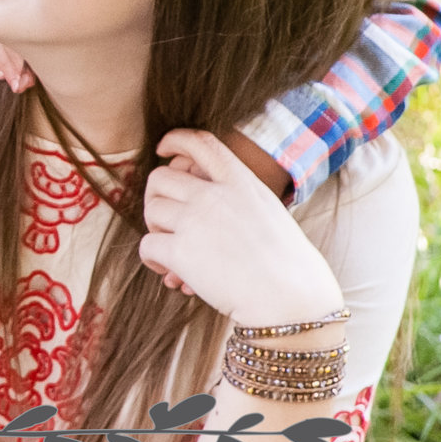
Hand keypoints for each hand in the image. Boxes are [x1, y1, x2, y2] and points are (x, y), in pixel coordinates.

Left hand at [135, 129, 343, 326]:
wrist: (293, 301)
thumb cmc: (290, 266)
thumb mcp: (269, 212)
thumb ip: (238, 197)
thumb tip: (200, 200)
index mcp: (241, 182)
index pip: (201, 142)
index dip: (175, 140)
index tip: (163, 149)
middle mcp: (214, 195)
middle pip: (160, 177)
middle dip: (156, 196)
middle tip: (165, 219)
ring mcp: (195, 220)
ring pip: (151, 210)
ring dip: (155, 228)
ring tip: (171, 247)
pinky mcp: (181, 251)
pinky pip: (147, 244)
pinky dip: (152, 258)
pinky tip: (168, 271)